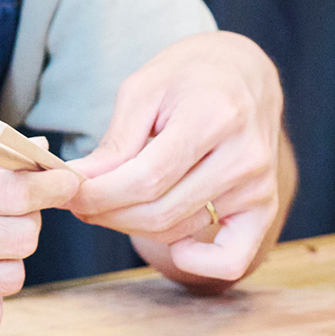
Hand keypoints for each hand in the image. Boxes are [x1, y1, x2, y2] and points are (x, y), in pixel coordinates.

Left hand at [68, 31, 287, 286]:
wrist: (242, 72)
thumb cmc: (187, 77)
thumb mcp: (143, 90)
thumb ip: (116, 140)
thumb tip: (82, 183)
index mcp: (214, 117)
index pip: (146, 179)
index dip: (99, 194)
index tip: (69, 192)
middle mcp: (245, 156)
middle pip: (160, 211)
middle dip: (107, 213)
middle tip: (79, 202)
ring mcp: (260, 185)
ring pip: (179, 231)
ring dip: (133, 227)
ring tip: (108, 205)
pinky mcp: (266, 206)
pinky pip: (232, 258)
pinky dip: (198, 264)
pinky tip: (173, 246)